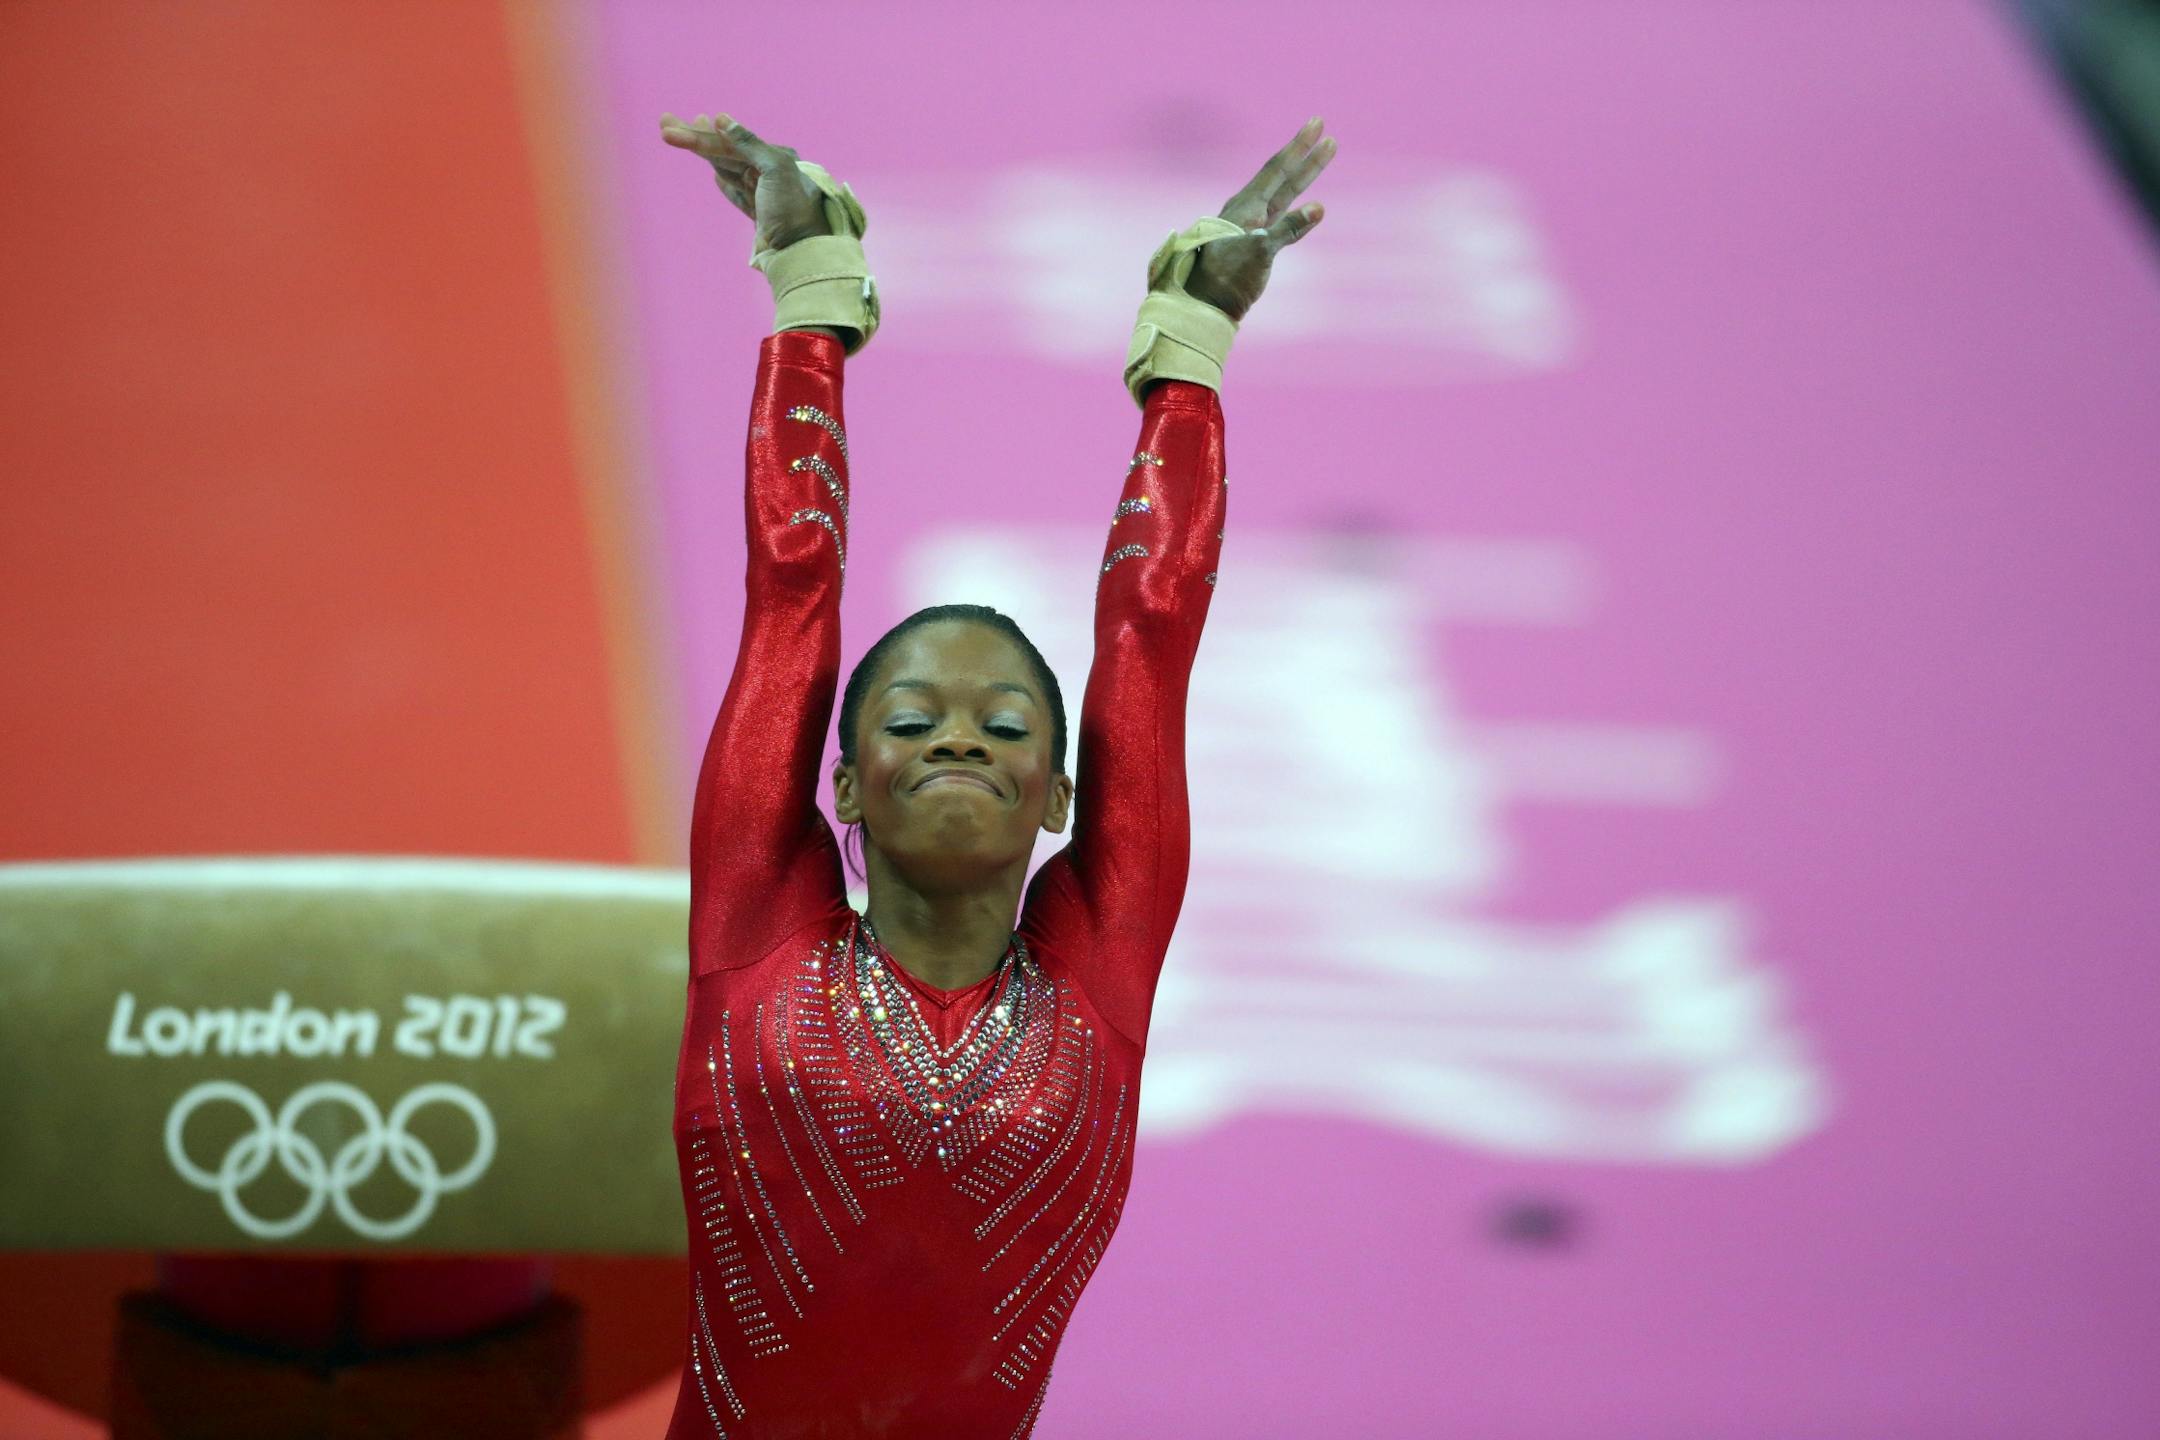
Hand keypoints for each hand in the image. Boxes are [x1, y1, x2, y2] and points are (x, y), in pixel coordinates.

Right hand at [658, 112, 833, 250]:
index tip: (678, 124)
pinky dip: (727, 184)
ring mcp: (764, 195)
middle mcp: (769, 173)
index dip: (702, 135)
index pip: (730, 143)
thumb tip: (722, 119)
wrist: (802, 251)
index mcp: (776, 158)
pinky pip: (739, 194)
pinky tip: (716, 176)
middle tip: (665, 125)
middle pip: (725, 153)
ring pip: (728, 171)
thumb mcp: (775, 169)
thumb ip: (749, 144)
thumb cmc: (792, 209)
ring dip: (706, 156)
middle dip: (695, 140)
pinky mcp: (761, 216)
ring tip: (684, 138)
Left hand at [1183, 117, 1335, 322]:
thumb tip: (1320, 207)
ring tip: (1322, 156)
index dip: (1298, 147)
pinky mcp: (1256, 246)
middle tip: (1324, 131)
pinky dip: (1298, 208)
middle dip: (1304, 154)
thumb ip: (1289, 229)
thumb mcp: (1259, 252)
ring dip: (1304, 176)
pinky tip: (1311, 207)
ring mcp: (1252, 228)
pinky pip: (1282, 217)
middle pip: (1282, 176)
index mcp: (1246, 207)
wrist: (1203, 305)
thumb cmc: (1225, 278)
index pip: (1277, 169)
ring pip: (1284, 194)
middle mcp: (1248, 211)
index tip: (1317, 124)